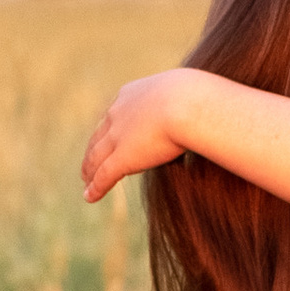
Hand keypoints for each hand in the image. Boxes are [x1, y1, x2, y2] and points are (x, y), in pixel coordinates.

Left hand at [80, 70, 196, 204]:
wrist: (189, 103)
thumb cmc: (198, 96)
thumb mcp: (188, 93)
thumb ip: (187, 103)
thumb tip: (203, 108)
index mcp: (133, 94)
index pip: (117, 112)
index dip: (110, 127)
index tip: (108, 134)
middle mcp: (119, 113)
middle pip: (100, 135)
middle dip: (94, 149)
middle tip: (89, 161)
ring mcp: (118, 136)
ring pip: (96, 157)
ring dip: (90, 170)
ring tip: (86, 180)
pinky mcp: (122, 157)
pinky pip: (104, 175)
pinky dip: (96, 187)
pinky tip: (90, 197)